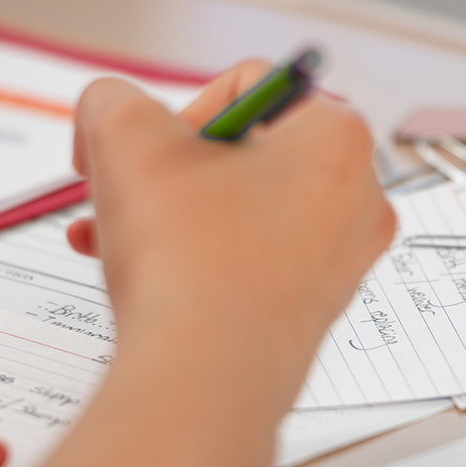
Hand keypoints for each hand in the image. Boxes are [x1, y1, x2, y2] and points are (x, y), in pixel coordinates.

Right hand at [65, 61, 394, 406]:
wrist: (201, 380)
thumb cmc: (188, 262)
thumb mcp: (124, 138)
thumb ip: (110, 100)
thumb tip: (109, 111)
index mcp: (338, 137)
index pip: (246, 86)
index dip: (178, 111)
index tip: (147, 152)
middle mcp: (356, 198)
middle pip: (243, 153)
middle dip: (169, 169)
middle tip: (130, 189)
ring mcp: (339, 262)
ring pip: (237, 210)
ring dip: (167, 212)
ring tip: (111, 232)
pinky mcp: (310, 312)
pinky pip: (245, 261)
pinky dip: (191, 257)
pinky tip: (132, 270)